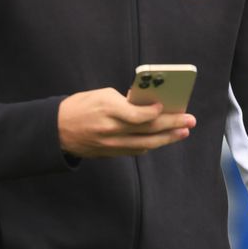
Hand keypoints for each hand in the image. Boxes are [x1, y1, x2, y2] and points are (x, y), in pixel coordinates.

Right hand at [58, 88, 194, 157]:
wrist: (57, 130)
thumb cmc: (80, 106)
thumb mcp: (101, 95)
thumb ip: (124, 101)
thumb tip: (148, 105)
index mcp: (107, 110)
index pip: (137, 115)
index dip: (154, 113)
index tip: (166, 106)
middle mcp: (110, 130)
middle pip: (147, 130)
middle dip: (171, 125)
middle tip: (190, 121)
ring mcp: (111, 144)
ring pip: (145, 144)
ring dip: (167, 139)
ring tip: (183, 132)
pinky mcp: (110, 153)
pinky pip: (135, 150)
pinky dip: (151, 144)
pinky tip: (162, 139)